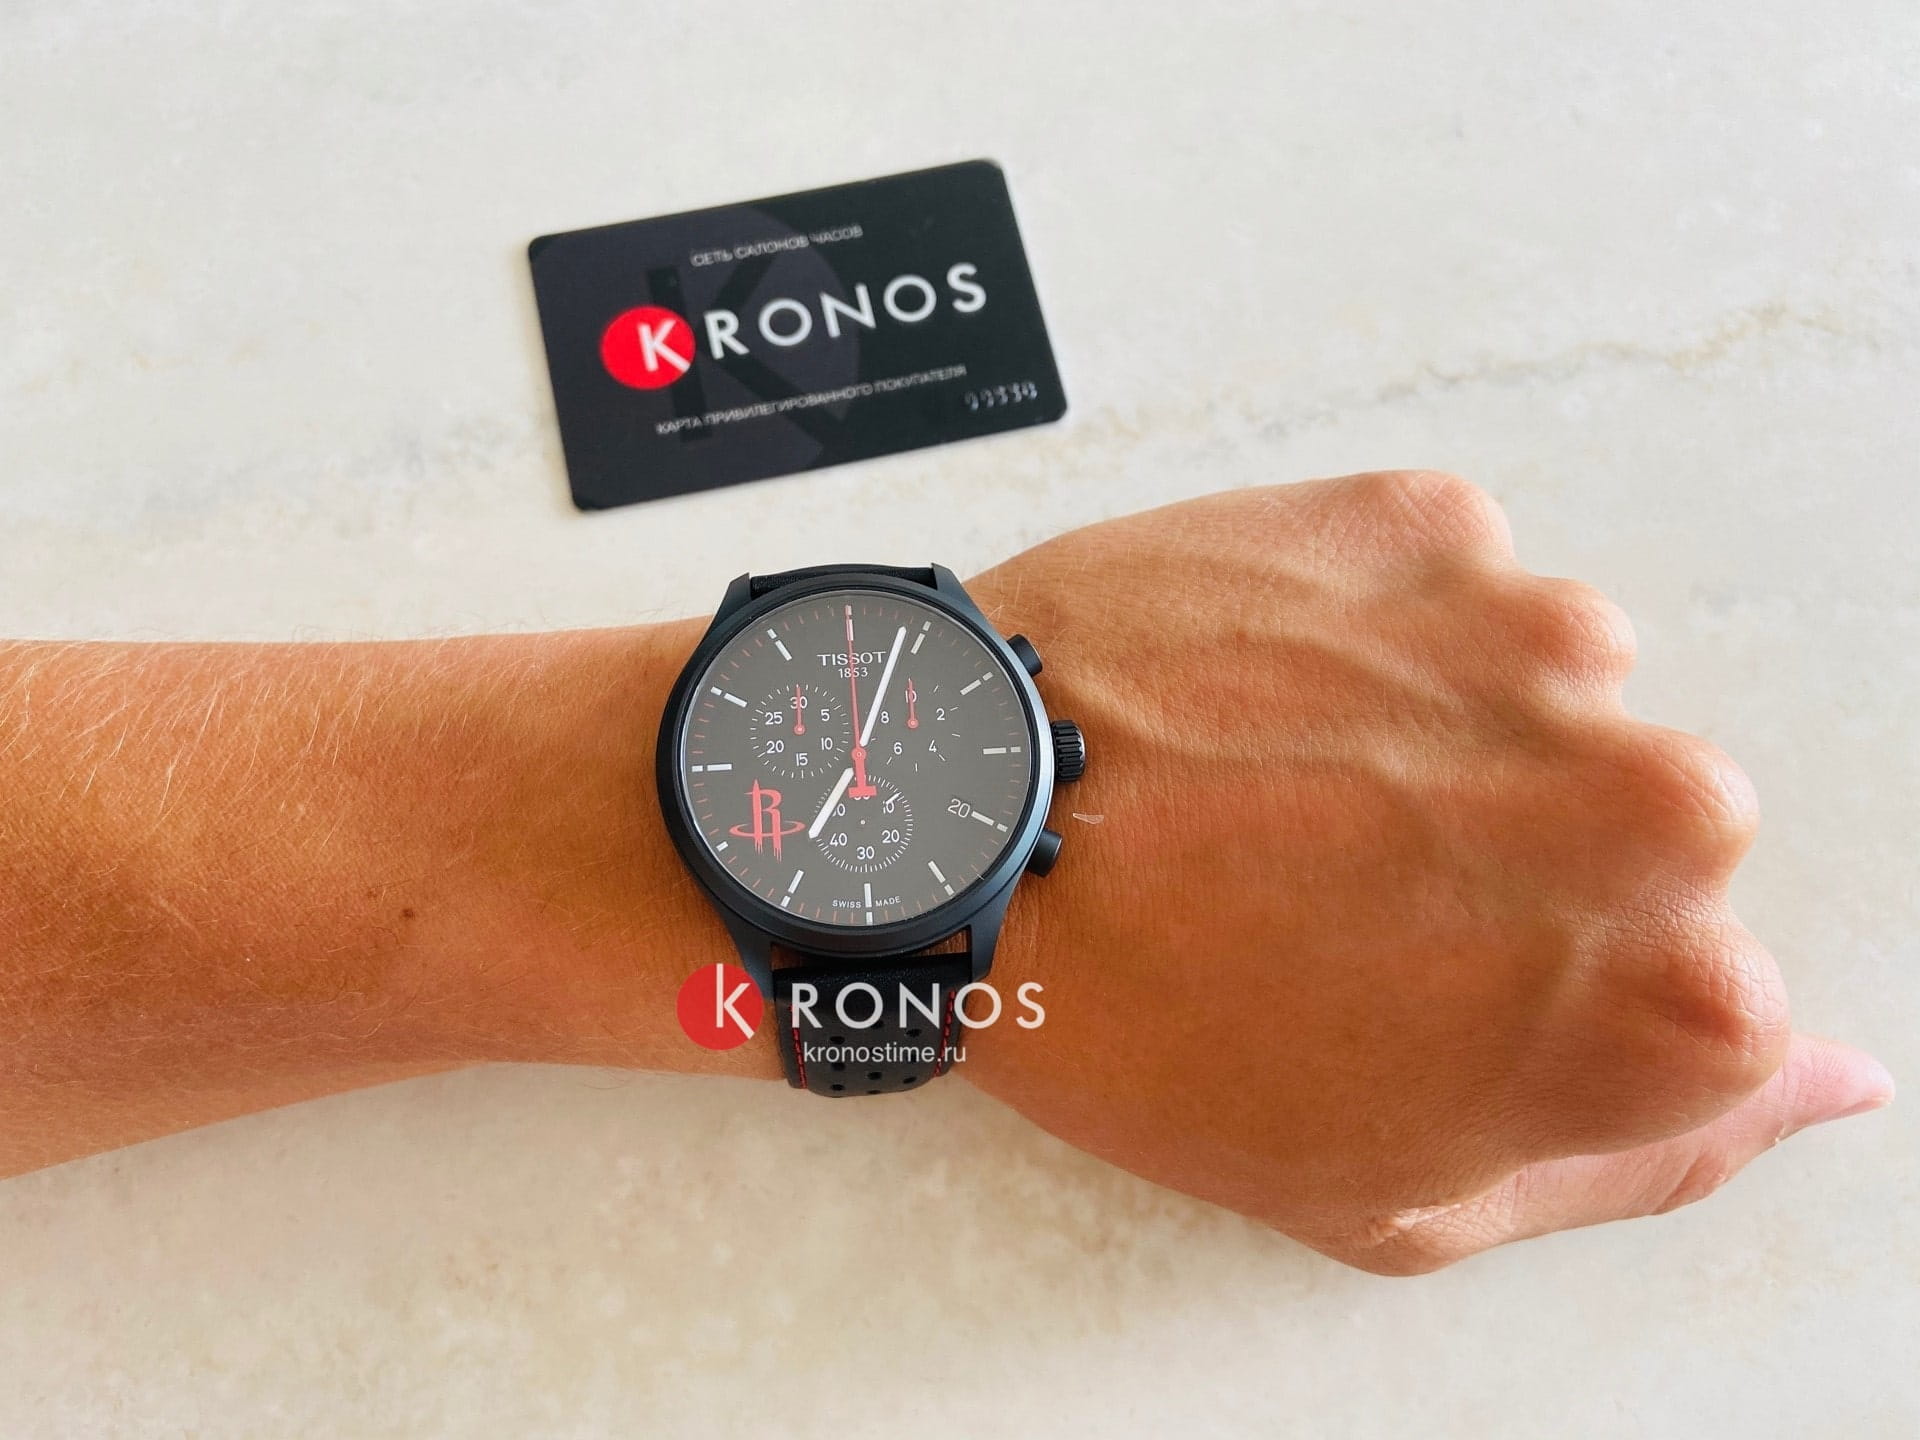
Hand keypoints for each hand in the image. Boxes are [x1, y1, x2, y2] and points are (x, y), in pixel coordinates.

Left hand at [962, 472, 1891, 1272]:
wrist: (953, 840)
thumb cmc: (1149, 1036)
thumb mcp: (1395, 1190)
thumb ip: (1646, 1147)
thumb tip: (1825, 1077)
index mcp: (1665, 997)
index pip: (1719, 998)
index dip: (1562, 998)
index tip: (1440, 987)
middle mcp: (1651, 801)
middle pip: (1655, 834)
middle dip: (1528, 861)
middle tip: (1346, 883)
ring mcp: (1536, 638)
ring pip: (1558, 695)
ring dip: (1451, 732)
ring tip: (1284, 779)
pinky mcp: (1422, 522)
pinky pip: (1457, 585)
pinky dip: (1378, 630)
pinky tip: (1258, 689)